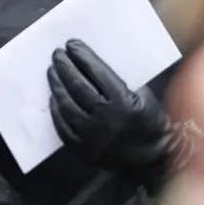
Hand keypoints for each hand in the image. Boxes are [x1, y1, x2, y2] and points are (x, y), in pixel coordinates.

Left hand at [48, 39, 171, 185]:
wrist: (152, 160)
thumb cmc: (150, 124)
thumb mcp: (143, 97)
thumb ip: (119, 82)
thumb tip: (92, 64)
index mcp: (122, 101)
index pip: (96, 72)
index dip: (82, 56)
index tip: (71, 44)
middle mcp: (103, 117)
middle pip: (77, 85)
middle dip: (65, 66)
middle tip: (57, 54)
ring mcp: (89, 134)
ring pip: (65, 104)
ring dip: (56, 84)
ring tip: (51, 71)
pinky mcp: (80, 147)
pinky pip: (61, 124)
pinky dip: (55, 109)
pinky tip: (53, 97)